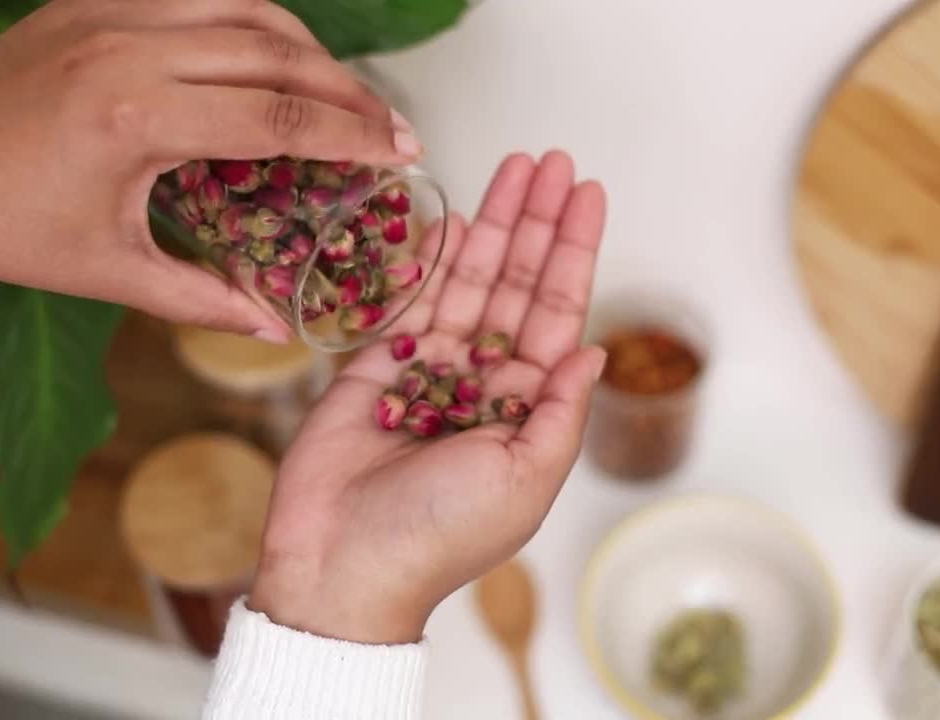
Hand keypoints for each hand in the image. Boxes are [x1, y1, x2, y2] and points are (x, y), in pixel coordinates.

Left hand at [0, 0, 419, 341]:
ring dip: (306, 46)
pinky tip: (272, 55)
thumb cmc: (12, 231)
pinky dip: (248, 19)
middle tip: (392, 125)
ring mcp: (106, 11)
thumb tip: (273, 327)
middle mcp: (125, 48)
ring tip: (343, 91)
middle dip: (347, 90)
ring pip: (243, 6)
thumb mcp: (113, 273)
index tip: (400, 151)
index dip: (351, 135)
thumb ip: (203, 299)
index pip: (276, 114)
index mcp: (133, 118)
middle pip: (275, 50)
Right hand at [250, 151, 607, 642]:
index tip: (588, 196)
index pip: (558, 313)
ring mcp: (428, 369)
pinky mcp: (375, 365)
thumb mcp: (526, 477)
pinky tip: (453, 217)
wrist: (345, 561)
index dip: (574, 253)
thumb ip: (561, 409)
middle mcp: (482, 382)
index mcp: (525, 409)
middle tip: (554, 161)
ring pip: (469, 281)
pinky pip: (410, 301)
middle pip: (518, 284)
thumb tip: (595, 348)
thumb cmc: (441, 533)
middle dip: (538, 222)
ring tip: (515, 169)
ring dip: (493, 224)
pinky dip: (432, 258)